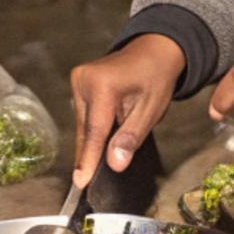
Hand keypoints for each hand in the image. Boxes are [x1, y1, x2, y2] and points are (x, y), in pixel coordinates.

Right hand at [70, 35, 185, 187]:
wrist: (152, 51)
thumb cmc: (156, 78)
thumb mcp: (151, 110)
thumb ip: (131, 137)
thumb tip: (115, 164)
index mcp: (103, 85)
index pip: (95, 130)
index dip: (88, 159)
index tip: (81, 182)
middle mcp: (84, 79)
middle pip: (86, 129)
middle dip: (90, 154)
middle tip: (89, 182)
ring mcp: (78, 80)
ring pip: (83, 125)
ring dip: (92, 142)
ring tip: (99, 160)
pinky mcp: (77, 83)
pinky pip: (83, 116)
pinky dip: (92, 131)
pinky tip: (99, 144)